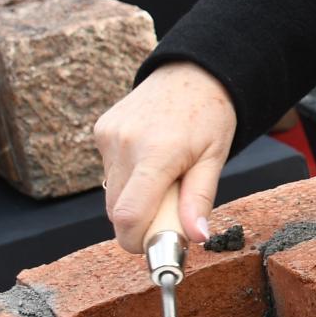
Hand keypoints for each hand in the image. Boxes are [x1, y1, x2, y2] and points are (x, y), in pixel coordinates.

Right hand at [94, 61, 236, 251]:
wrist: (192, 71)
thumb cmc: (210, 114)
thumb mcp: (215, 157)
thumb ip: (200, 199)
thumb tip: (194, 238)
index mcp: (158, 152)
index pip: (129, 215)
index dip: (137, 242)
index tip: (155, 245)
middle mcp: (126, 143)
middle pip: (117, 212)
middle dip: (140, 222)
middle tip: (170, 210)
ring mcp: (109, 135)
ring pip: (111, 194)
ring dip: (134, 198)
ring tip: (163, 176)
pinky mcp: (101, 130)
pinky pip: (108, 172)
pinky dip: (127, 176)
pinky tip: (149, 156)